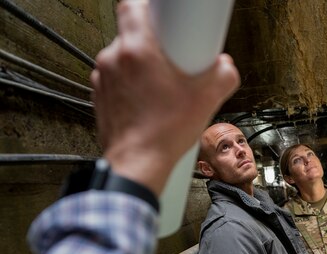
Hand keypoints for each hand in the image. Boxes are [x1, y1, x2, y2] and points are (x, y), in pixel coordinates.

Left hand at [91, 0, 239, 194]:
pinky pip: (118, 78)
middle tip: (174, 58)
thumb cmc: (164, 134)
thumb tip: (225, 67)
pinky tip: (151, 101)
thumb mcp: (208, 100)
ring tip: (164, 85)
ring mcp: (103, 78)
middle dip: (155, 41)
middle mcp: (114, 59)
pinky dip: (133, 83)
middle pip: (132, 32)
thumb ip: (224, 74)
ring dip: (143, 64)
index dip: (150, 6)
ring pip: (124, 56)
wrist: (138, 164)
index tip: (167, 19)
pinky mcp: (100, 95)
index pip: (132, 4)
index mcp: (137, 50)